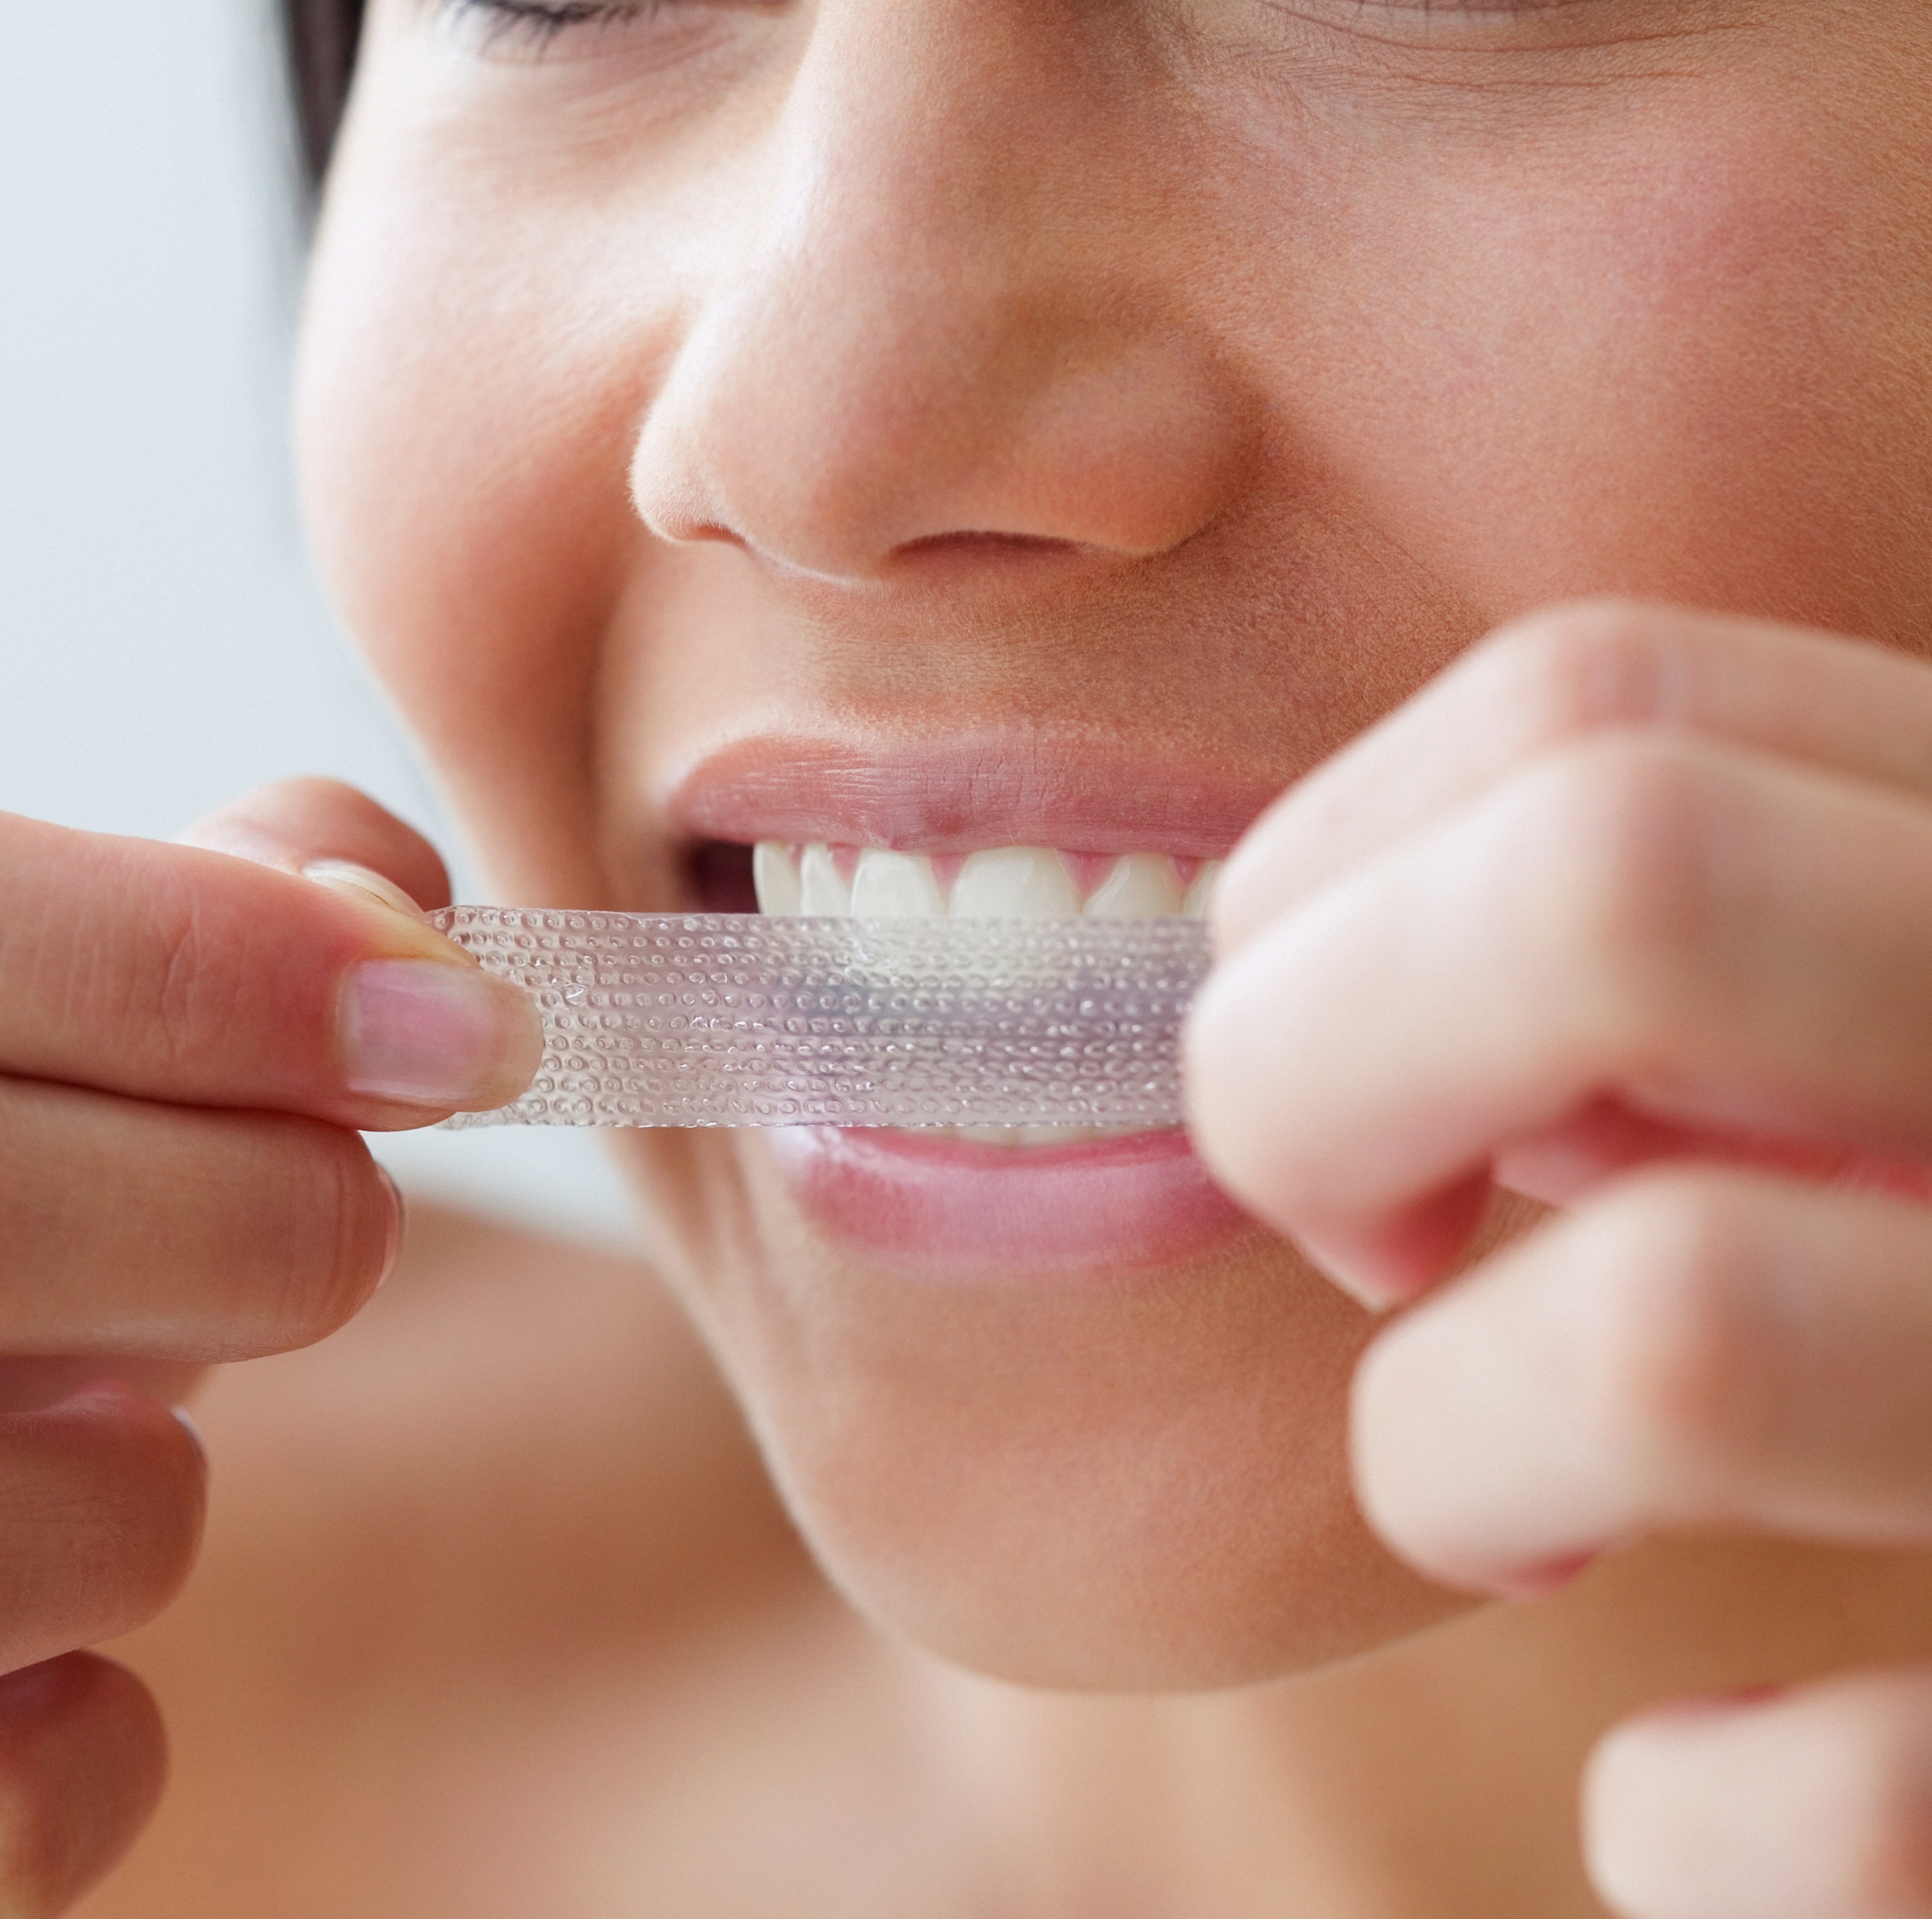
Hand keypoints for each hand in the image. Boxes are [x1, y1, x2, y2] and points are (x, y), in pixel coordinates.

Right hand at [0, 772, 535, 1916]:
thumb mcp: (0, 1032)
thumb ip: (211, 913)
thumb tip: (395, 928)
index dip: (179, 951)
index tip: (434, 1020)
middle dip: (232, 1213)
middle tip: (354, 1227)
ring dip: (136, 1502)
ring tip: (146, 1456)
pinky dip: (93, 1746)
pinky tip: (59, 1661)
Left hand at [1187, 602, 1931, 1917]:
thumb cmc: (1927, 1313)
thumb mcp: (1865, 1053)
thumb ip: (1672, 976)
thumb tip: (1347, 997)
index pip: (1595, 705)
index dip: (1341, 889)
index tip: (1359, 1080)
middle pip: (1614, 879)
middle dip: (1318, 1078)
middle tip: (1359, 1247)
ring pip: (1673, 1326)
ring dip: (1455, 1449)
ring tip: (1511, 1518)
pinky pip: (1847, 1806)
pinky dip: (1687, 1825)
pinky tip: (1699, 1797)